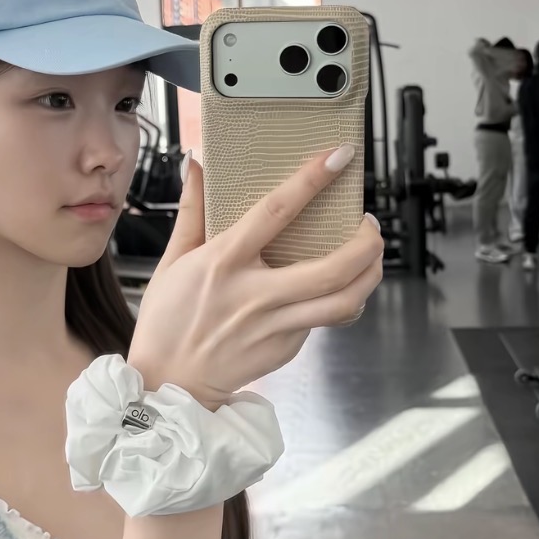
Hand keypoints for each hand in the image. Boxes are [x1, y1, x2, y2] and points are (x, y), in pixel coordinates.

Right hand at [127, 148, 383, 408]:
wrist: (168, 382)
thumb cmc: (166, 318)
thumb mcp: (172, 259)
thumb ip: (192, 209)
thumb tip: (195, 163)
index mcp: (224, 262)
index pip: (277, 211)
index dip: (312, 180)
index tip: (339, 157)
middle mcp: (255, 294)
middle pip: (332, 268)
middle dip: (366, 242)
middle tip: (370, 224)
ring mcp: (275, 326)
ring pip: (343, 302)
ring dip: (370, 275)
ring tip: (371, 255)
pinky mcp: (286, 349)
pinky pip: (325, 321)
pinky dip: (341, 299)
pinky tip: (340, 285)